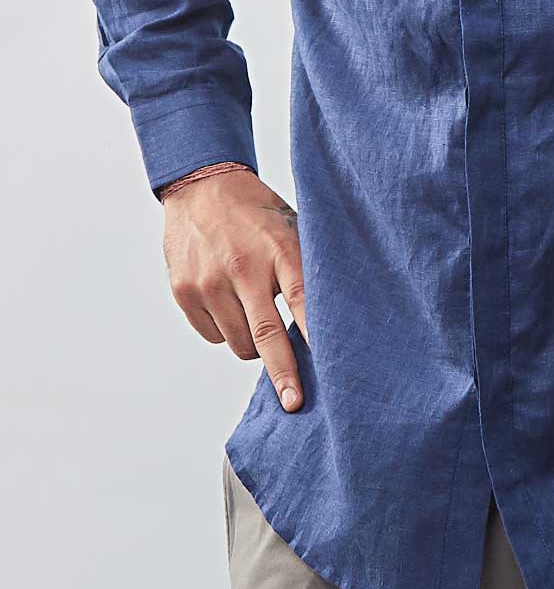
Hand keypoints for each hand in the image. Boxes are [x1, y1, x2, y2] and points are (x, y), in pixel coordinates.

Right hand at [162, 170, 309, 412]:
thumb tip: (333, 320)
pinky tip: (231, 304)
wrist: (202, 187)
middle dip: (284, 374)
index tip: (333, 367)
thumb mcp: (291, 228)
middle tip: (295, 402)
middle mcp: (242, 268)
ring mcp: (209, 282)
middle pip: (267, 335)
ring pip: (239, 343)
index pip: (303, 300)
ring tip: (259, 317)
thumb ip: (306, 269)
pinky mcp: (184, 292)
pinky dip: (227, 331)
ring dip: (254, 346)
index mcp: (278, 248)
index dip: (317, 336)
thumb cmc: (257, 213)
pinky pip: (213, 335)